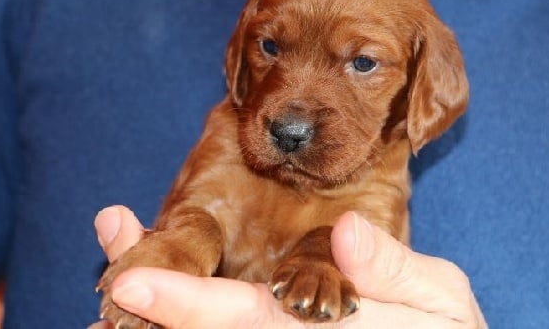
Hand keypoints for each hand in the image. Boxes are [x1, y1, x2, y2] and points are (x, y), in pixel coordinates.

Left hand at [90, 206, 486, 328]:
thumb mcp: (441, 298)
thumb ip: (396, 270)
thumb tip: (348, 230)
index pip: (247, 319)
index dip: (189, 305)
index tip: (136, 283)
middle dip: (157, 310)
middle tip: (107, 275)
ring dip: (161, 314)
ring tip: (119, 262)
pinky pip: (236, 328)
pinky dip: (189, 315)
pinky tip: (159, 297)